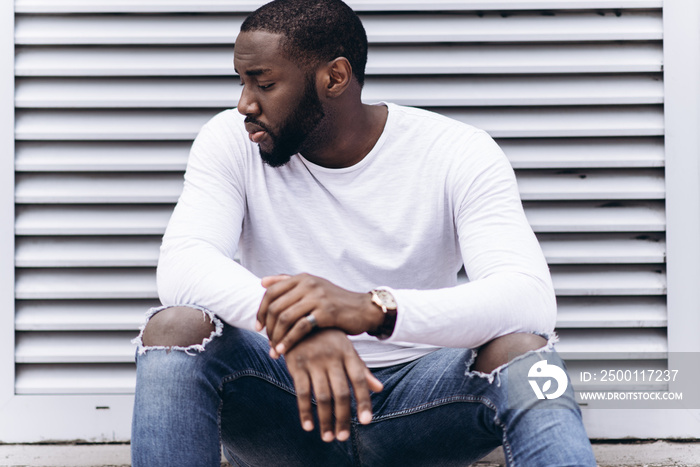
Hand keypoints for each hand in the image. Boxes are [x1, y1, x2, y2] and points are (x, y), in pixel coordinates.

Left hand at [256, 273, 383, 357]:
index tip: (258, 328)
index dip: (260, 311)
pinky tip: (284, 351)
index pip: (271, 292)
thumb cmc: (335, 301)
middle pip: (275, 306)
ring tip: (274, 350)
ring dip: (276, 337)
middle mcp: (308, 284)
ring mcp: (317, 297)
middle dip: (267, 327)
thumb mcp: (313, 287)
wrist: (364, 309)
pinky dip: (288, 341)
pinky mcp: (326, 312)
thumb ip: (288, 282)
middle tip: (267, 342)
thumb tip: (262, 282)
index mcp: (302, 278)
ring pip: (285, 317)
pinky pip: (300, 328)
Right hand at [284, 329, 383, 441]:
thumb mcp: (346, 349)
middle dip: (343, 417)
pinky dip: (305, 411)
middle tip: (343, 437)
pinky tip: (308, 426)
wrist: (299, 318)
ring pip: (322, 396)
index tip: (366, 421)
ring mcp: (314, 361)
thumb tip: (379, 388)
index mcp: (347, 353)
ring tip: (328, 437)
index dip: (364, 401)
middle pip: (341, 392)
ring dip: (325, 420)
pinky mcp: (296, 365)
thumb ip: (361, 369)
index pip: (359, 380)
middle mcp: (332, 357)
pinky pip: (301, 392)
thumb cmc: (327, 337)